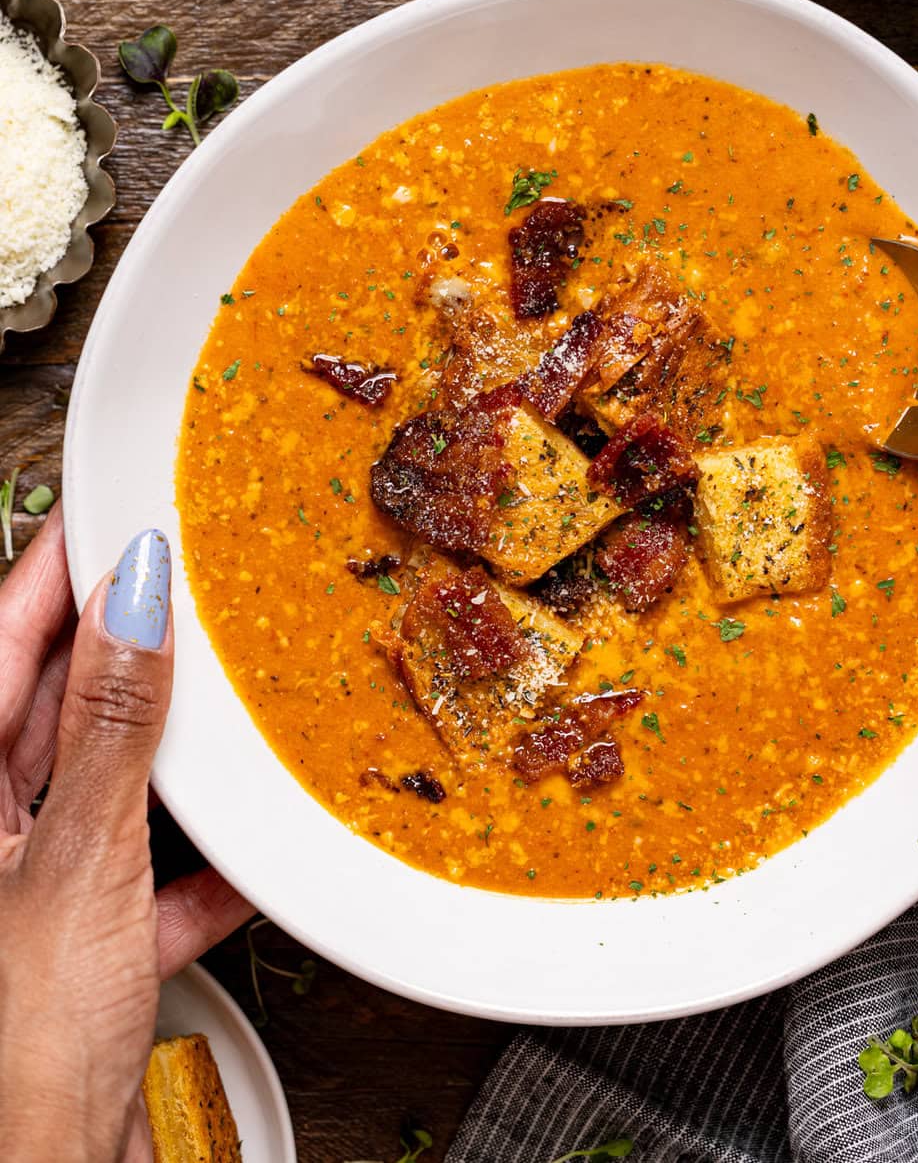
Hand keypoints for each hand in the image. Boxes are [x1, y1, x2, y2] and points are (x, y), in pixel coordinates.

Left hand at [0, 508, 252, 1162]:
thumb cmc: (16, 1058)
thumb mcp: (79, 863)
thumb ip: (116, 726)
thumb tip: (135, 598)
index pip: (3, 637)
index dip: (61, 566)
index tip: (119, 506)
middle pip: (54, 703)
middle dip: (127, 647)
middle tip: (193, 583)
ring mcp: (27, 890)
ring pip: (104, 781)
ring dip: (170, 754)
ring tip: (227, 696)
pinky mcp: (78, 948)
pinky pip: (146, 872)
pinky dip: (198, 861)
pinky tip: (246, 849)